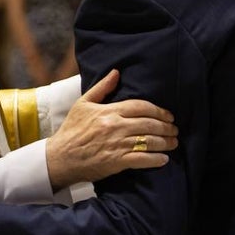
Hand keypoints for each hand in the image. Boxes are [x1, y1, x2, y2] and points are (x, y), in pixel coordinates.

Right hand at [45, 69, 178, 190]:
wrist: (60, 157)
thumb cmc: (71, 130)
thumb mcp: (83, 104)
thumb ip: (102, 88)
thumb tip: (116, 72)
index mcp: (109, 111)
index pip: (141, 106)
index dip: (158, 110)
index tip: (168, 115)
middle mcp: (116, 126)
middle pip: (149, 123)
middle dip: (166, 127)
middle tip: (174, 129)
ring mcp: (117, 144)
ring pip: (149, 141)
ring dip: (165, 142)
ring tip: (173, 143)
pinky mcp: (117, 162)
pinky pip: (142, 159)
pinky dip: (156, 159)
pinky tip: (163, 159)